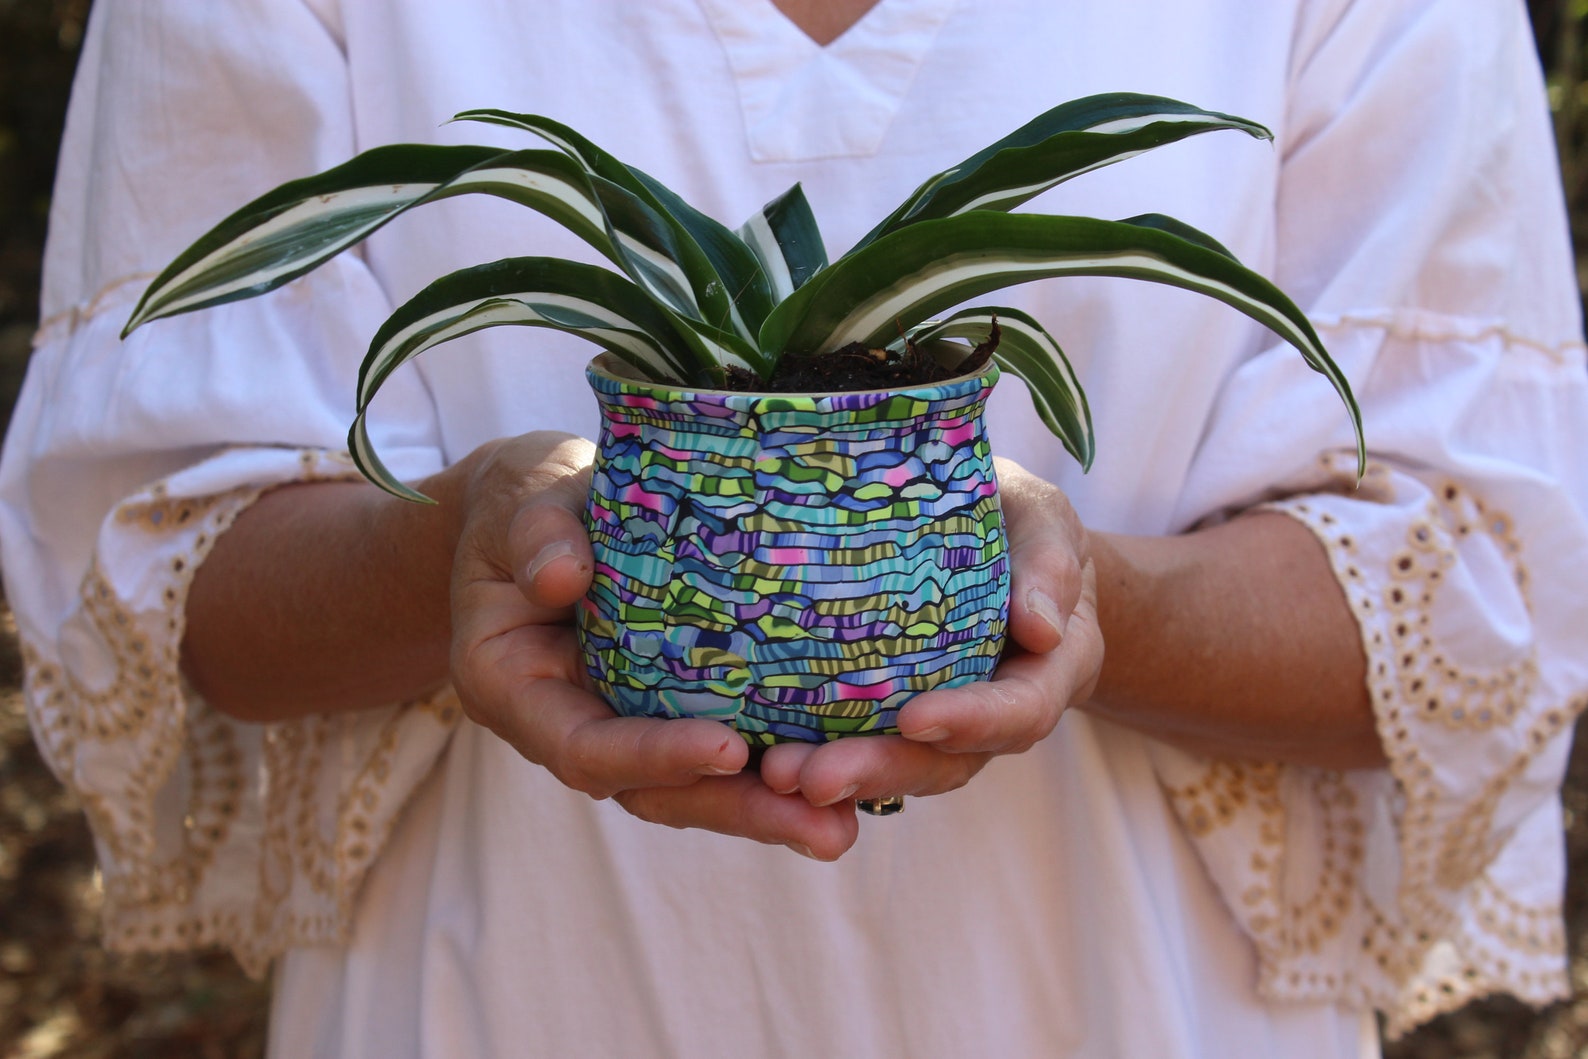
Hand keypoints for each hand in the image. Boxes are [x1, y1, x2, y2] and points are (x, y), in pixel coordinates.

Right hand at [446, 431, 860, 858]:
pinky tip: (843, 777)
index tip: (728, 750)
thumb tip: (561, 576)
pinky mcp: (669, 707)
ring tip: (843, 826)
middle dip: (738, 813)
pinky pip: (720, 749)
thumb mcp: (524, 500)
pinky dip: (774, 768)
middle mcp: (569, 724)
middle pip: (653, 791)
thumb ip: (538, 535)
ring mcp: (622, 722)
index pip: (585, 746)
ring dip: (768, 810)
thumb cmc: (527, 496)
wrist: (537, 504)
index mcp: (514, 687)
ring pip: (693, 788)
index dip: (654, 756)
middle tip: (827, 831)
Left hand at [758, 457, 1102, 808]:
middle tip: (813, 779)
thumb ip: (1049, 565)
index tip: (915, 719)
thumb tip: (1040, 627)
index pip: (1019, 711)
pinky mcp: (897, 716)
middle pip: (946, 761)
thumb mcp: (1047, 524)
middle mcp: (996, 715)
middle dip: (881, 770)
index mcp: (1046, 673)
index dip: (972, 720)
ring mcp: (946, 724)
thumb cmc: (1027, 528)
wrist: (1010, 548)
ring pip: (901, 765)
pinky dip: (822, 757)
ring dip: (843, 778)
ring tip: (778, 775)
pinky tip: (765, 759)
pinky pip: (866, 745)